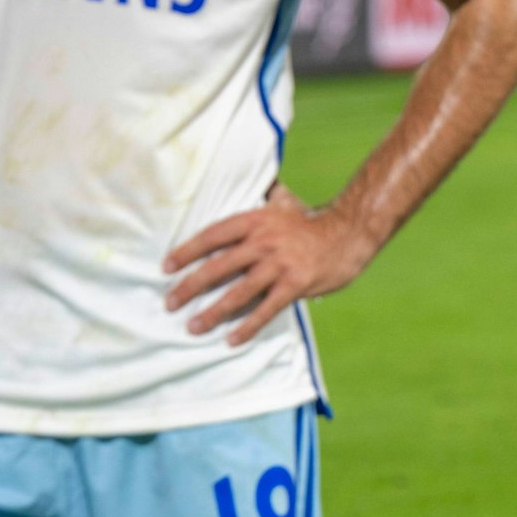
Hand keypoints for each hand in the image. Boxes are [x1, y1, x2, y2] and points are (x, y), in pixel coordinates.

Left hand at [164, 185, 378, 345]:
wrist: (349, 232)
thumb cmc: (312, 219)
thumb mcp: (285, 202)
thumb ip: (264, 195)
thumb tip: (254, 177)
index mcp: (256, 220)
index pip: (213, 235)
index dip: (187, 251)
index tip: (167, 267)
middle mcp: (264, 241)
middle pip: (219, 266)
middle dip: (191, 286)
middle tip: (170, 302)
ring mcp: (280, 264)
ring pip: (239, 291)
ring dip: (213, 311)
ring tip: (193, 326)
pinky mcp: (295, 284)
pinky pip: (266, 309)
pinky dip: (247, 326)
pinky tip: (231, 339)